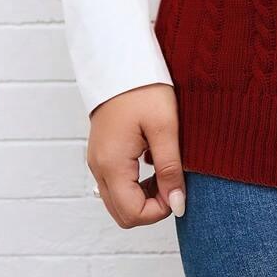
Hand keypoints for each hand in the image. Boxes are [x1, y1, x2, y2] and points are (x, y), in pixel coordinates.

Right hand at [86, 83, 185, 227]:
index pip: (132, 214)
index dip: (160, 211)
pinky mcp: (102, 155)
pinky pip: (116, 185)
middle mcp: (99, 168)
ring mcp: (97, 162)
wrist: (122, 62)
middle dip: (151, 208)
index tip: (179, 190)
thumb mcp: (165, 128)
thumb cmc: (144, 89)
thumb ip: (170, 169)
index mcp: (112, 164)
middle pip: (122, 214)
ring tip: (166, 173)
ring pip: (118, 201)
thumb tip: (177, 204)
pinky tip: (153, 165)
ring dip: (144, 198)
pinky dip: (136, 186)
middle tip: (173, 184)